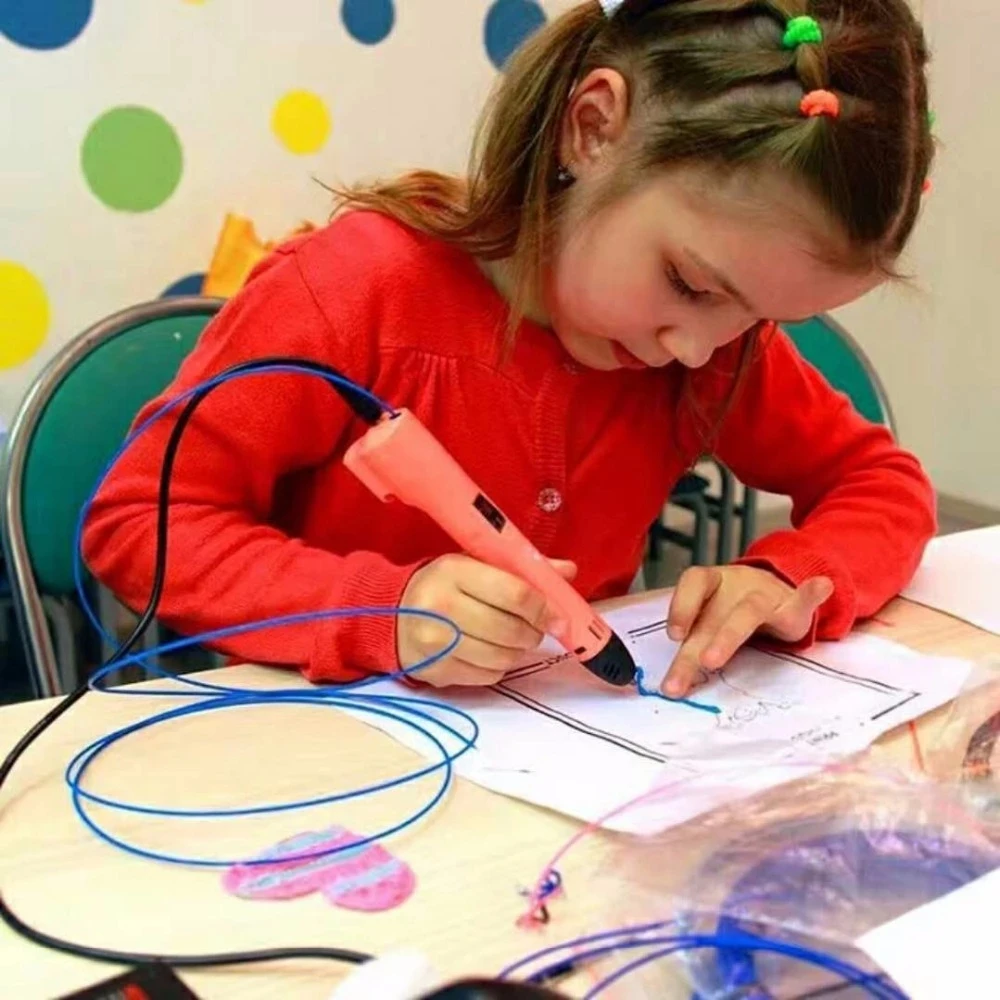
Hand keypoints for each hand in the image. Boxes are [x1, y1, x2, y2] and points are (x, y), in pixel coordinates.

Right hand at [398, 554, 576, 686]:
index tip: (556, 616)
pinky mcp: (436, 671)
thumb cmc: (442, 585)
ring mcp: (436, 643)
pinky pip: (488, 676)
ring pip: (503, 658)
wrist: (389, 614)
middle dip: (533, 632)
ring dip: (517, 651)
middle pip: (511, 630)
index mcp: (454, 572)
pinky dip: (498, 667)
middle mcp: (441, 607)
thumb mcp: (475, 565)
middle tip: (534, 628)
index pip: (515, 594)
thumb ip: (522, 570)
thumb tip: (568, 571)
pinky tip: (490, 652)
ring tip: (512, 639)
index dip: (544, 608)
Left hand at [663, 565, 832, 696]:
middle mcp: (736, 586)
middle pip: (712, 617)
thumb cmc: (731, 608)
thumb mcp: (711, 618)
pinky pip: (804, 598)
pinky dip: (812, 594)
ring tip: (710, 662)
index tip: (674, 635)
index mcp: (713, 583)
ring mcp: (766, 595)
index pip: (695, 582)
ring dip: (727, 636)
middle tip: (676, 682)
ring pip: (747, 613)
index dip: (682, 605)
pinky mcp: (794, 607)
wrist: (776, 589)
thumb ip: (693, 643)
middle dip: (692, 651)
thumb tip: (670, 684)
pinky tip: (821, 586)